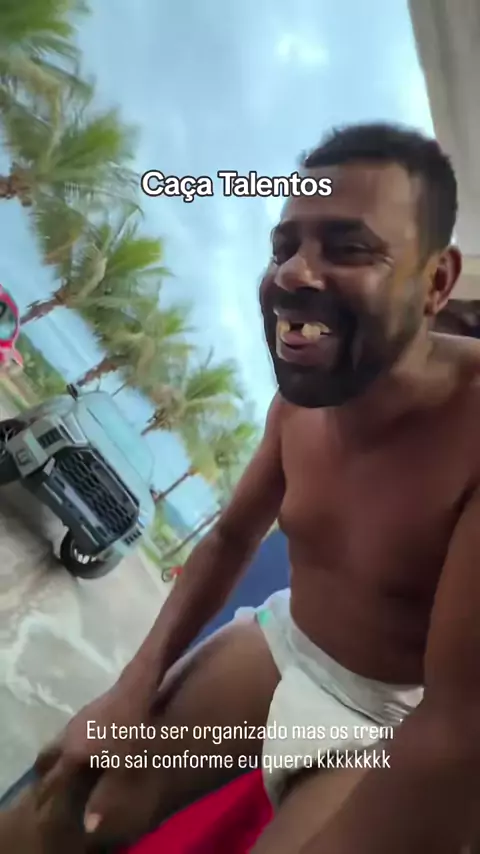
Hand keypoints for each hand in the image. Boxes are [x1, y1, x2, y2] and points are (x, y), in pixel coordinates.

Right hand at [35, 678, 155, 839]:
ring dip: (60, 755)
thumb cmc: (136, 728)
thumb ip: (105, 798)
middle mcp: (72, 733)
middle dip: (47, 771)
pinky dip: (71, 744)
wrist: (142, 682)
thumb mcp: (125, 766)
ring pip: (60, 740)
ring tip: (67, 769)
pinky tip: (88, 747)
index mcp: (75, 749)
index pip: (53, 776)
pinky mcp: (92, 707)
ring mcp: (80, 718)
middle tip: (50, 786)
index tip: (46, 804)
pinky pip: (71, 732)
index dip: (49, 792)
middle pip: (48, 755)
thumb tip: (89, 824)